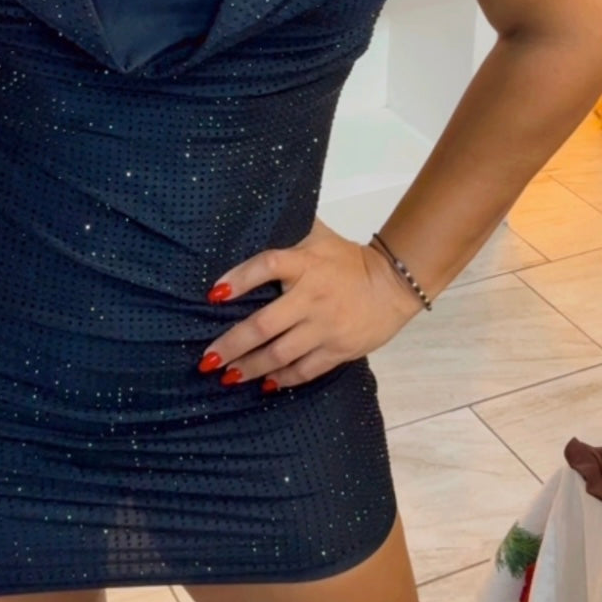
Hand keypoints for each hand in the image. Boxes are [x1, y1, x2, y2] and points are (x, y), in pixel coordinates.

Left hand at [198, 215, 423, 389]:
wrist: (394, 285)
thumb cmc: (348, 260)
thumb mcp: (320, 236)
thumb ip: (290, 229)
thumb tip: (255, 216)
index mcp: (305, 264)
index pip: (267, 265)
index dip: (239, 278)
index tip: (213, 294)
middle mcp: (312, 297)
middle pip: (264, 324)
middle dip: (232, 344)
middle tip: (207, 359)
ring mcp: (325, 327)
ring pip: (280, 353)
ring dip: (250, 367)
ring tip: (227, 376)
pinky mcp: (338, 350)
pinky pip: (305, 370)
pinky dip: (282, 379)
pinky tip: (264, 384)